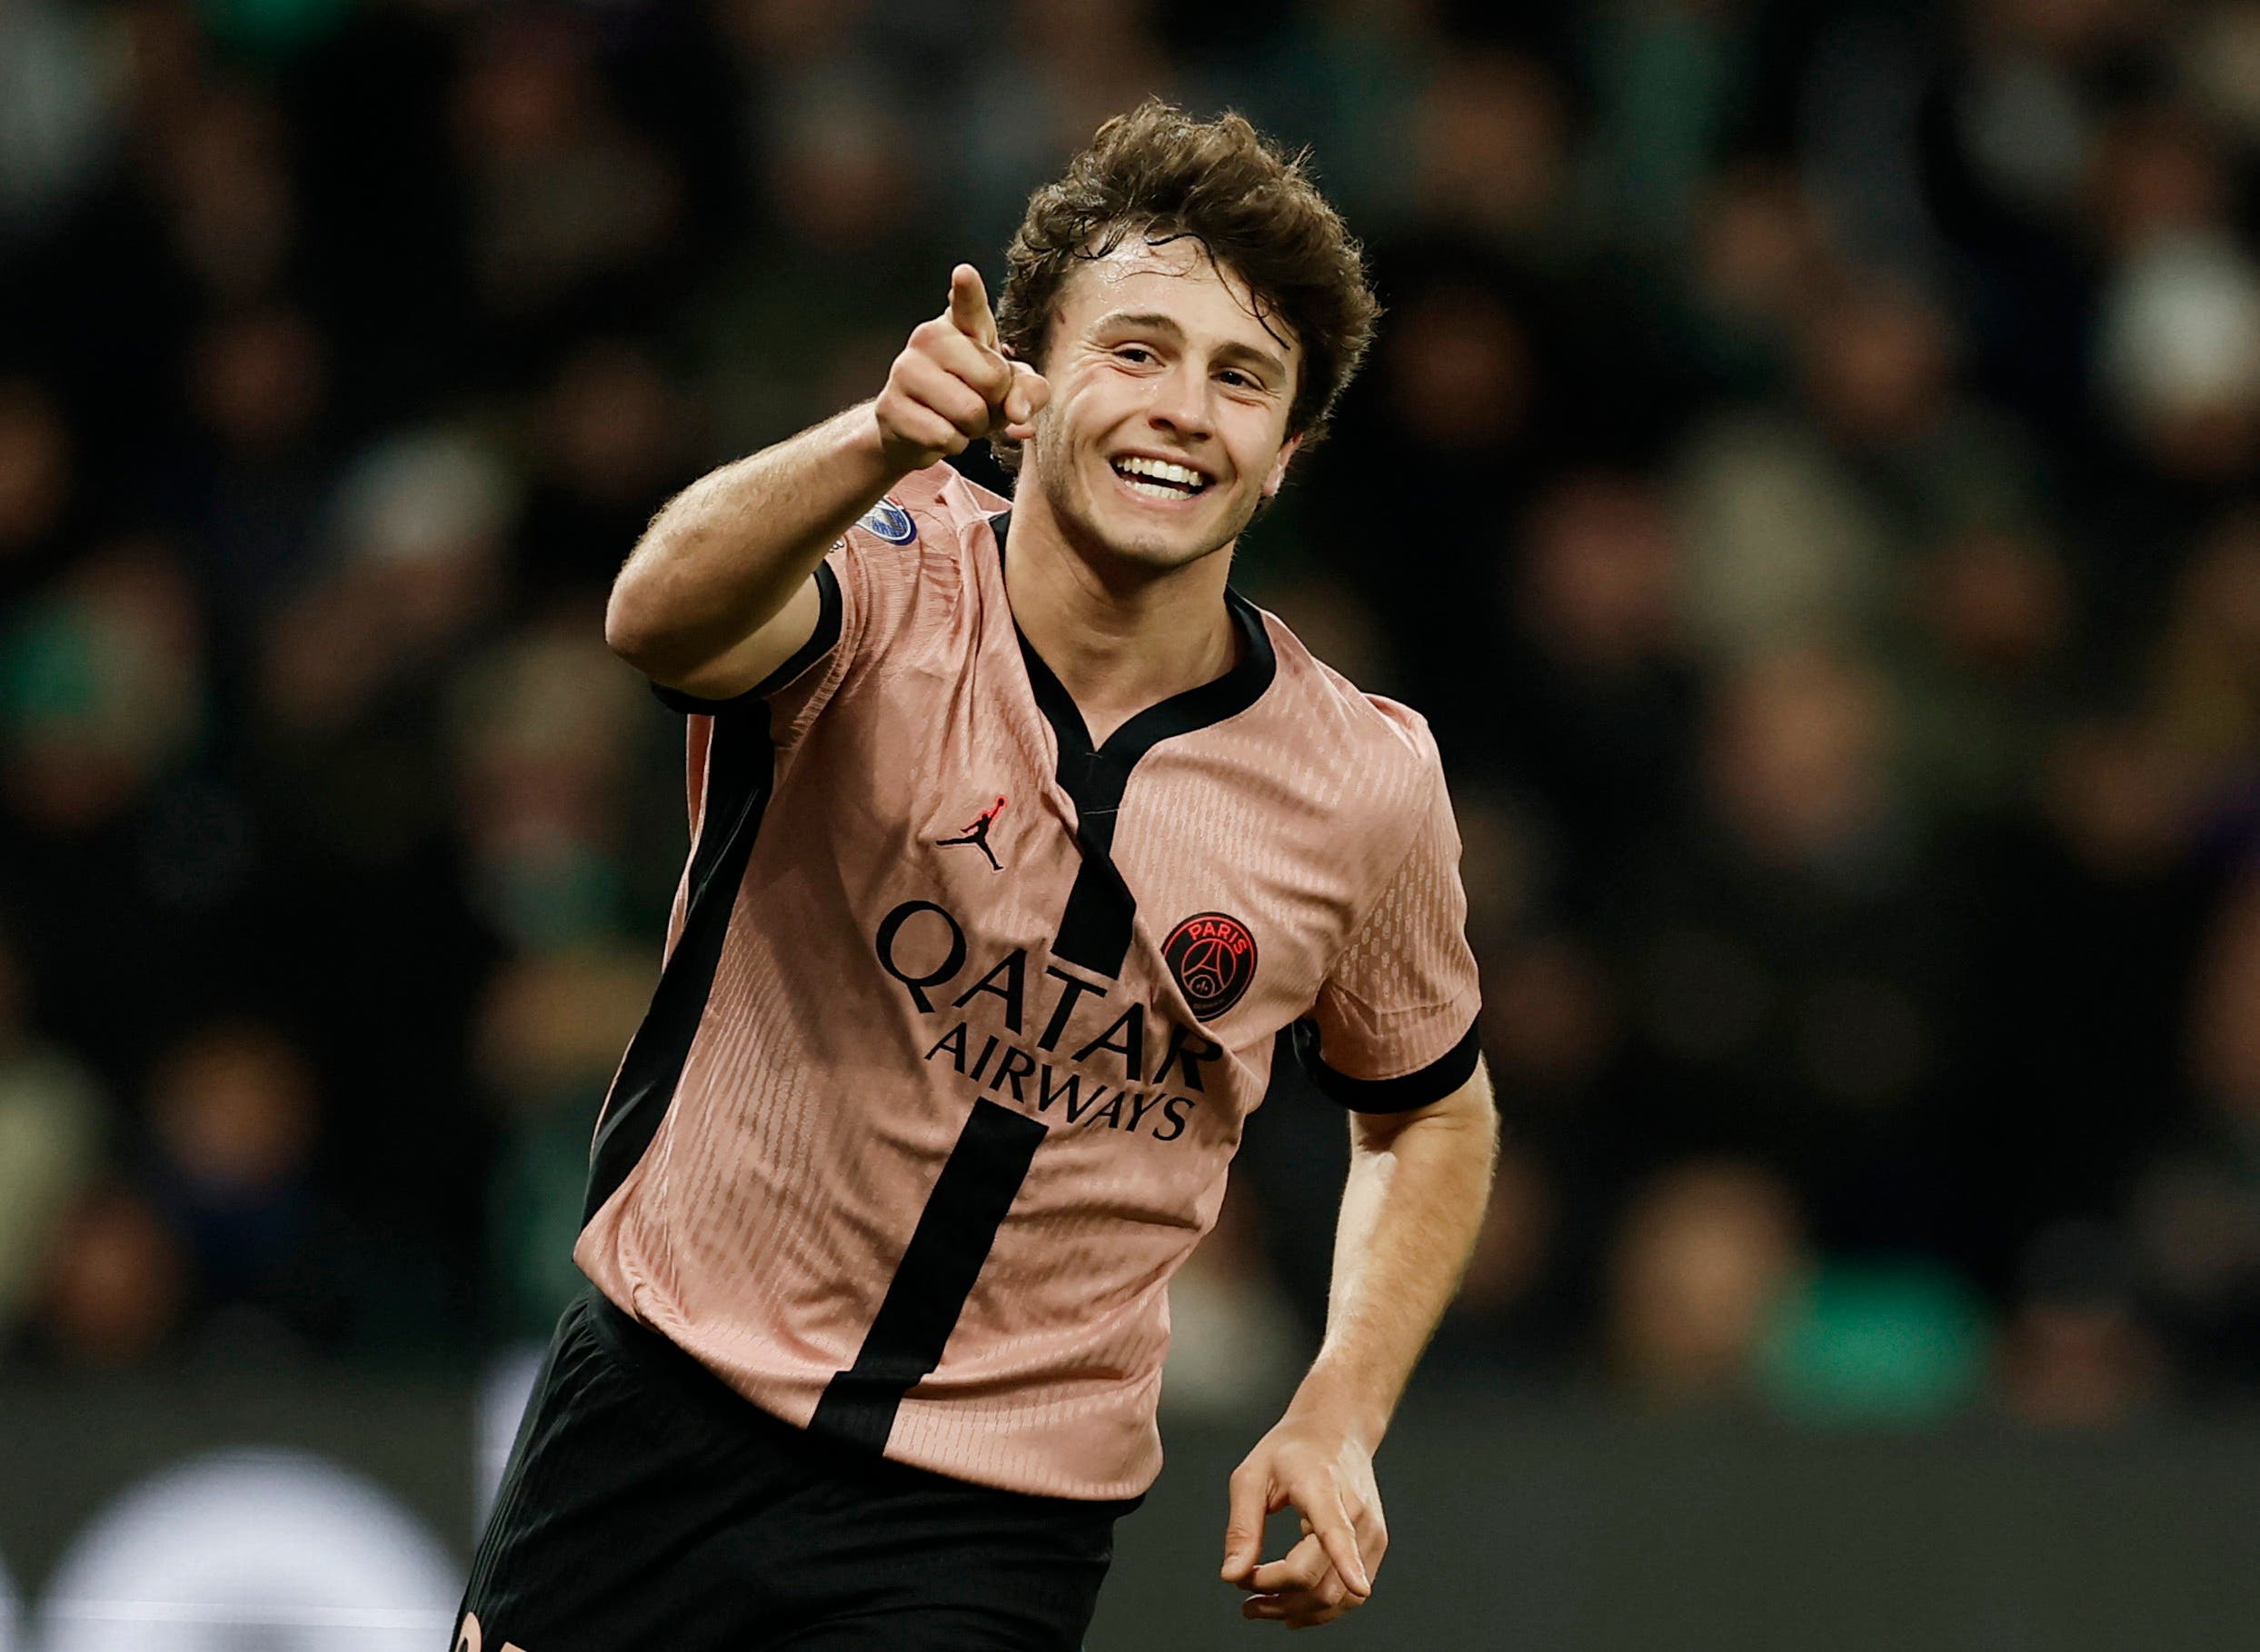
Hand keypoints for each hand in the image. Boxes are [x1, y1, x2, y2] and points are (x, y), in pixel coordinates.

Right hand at [872, 264, 1050, 471]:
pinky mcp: (890, 406)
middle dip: (995, 406)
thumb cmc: (969, 396)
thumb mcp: (1009, 389)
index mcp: (961, 325)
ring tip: (956, 419)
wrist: (913, 429)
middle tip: (975, 403)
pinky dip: (952, 445)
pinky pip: (946, 438)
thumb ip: (1029, 391)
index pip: (967, 305)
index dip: (967, 291)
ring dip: (973, 430)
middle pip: (993, 380)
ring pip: (970, 413)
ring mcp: (905, 369)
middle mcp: (929, 337)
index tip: (964, 274)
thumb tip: (1019, 413)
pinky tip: (936, 432)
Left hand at [1221, 1409, 1387, 1629]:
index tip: (1359, 1586)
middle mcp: (1356, 1513)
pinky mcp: (1375, 1546)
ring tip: (1261, 1605)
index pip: (1338, 1531)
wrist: (1336, 1431)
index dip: (1347, 1561)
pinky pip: (1349, 1594)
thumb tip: (1232, 1576)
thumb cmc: (1291, 1451)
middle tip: (1247, 1602)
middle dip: (1280, 1601)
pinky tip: (1291, 1606)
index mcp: (1323, 1488)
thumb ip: (1242, 1528)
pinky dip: (1319, 1608)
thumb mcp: (1251, 1476)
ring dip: (1298, 1612)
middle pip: (1322, 1581)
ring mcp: (1371, 1533)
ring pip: (1338, 1597)